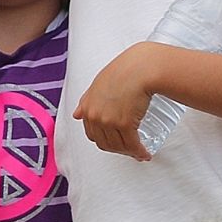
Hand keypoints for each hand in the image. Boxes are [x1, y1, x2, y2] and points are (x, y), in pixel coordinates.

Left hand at [73, 42, 161, 160]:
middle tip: (130, 150)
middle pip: (106, 143)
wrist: (141, 67)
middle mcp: (95, 115)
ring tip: (139, 152)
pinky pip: (132, 145)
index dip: (105, 141)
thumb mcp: (98, 84)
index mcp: (87, 107)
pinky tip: (144, 153)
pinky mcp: (124, 123)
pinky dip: (139, 152)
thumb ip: (87, 99)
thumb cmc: (124, 71)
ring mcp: (108, 121)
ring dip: (130, 153)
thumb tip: (77, 115)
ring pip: (119, 146)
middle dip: (119, 150)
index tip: (115, 143)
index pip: (93, 134)